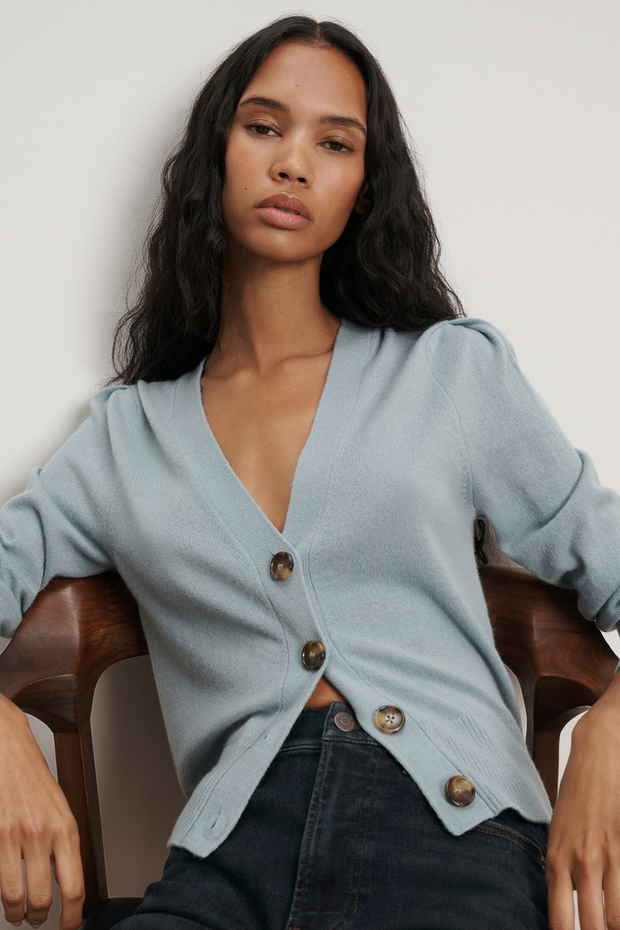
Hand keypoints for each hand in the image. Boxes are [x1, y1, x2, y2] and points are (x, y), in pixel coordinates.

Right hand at [0, 702, 84, 929]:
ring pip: (15, 898)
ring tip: (17, 912)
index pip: (75, 887)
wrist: (9, 749)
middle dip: (39, 919)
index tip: (67, 928)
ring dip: (16, 913)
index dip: (71, 917)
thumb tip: (65, 883)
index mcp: (66, 829)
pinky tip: (4, 891)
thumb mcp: (60, 811)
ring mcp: (15, 836)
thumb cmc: (34, 781)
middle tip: (37, 920)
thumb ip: (63, 845)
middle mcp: (43, 834)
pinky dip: (0, 894)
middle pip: (43, 900)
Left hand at [546, 708, 619, 928]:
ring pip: (617, 916)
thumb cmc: (576, 794)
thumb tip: (567, 908)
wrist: (596, 753)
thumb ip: (562, 872)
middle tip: (600, 929)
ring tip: (611, 921)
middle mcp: (580, 862)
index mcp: (555, 861)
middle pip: (593, 927)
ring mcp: (608, 854)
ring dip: (615, 922)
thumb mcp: (557, 834)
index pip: (560, 923)